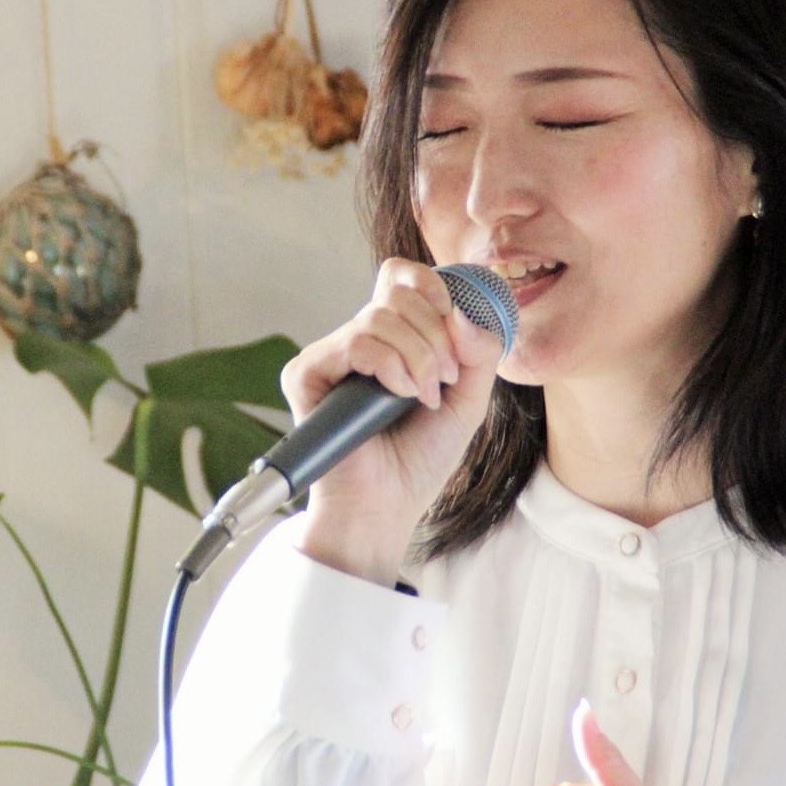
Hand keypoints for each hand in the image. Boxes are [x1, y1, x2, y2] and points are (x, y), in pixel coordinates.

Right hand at [283, 258, 502, 584]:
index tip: (454, 330)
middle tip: (445, 379)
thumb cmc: (419, 459)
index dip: (432, 288)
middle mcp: (357, 340)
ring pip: (382, 317)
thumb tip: (461, 311)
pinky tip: (398, 396)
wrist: (387, 507)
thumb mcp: (469, 399)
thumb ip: (478, 352)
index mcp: (390, 338)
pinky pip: (357, 342)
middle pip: (398, 292)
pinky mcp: (307, 374)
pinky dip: (391, 366)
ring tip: (423, 396)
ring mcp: (330, 355)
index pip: (402, 278)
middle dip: (436, 334)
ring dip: (419, 357)